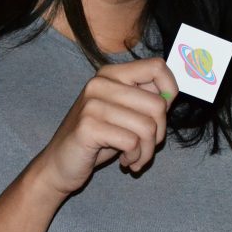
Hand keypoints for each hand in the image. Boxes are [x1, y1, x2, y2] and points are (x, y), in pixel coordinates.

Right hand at [36, 58, 178, 196]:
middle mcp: (100, 83)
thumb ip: (145, 99)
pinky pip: (132, 142)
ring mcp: (92, 103)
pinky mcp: (88, 126)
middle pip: (157, 104)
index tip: (163, 114)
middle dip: (159, 133)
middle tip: (146, 147)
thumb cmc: (99, 139)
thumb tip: (172, 95)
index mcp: (112, 74)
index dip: (170, 90)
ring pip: (147, 127)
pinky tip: (125, 162)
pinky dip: (135, 157)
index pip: (157, 67)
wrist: (59, 165)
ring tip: (135, 157)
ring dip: (147, 150)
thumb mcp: (124, 114)